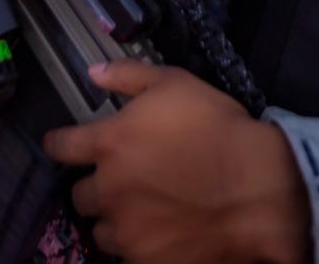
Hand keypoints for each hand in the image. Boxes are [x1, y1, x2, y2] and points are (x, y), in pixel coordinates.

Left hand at [43, 62, 309, 263]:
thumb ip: (128, 76)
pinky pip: (129, 255)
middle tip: (123, 180)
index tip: (61, 146)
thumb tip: (93, 73)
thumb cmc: (218, 129)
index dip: (58, 145)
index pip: (59, 147)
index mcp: (108, 144)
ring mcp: (126, 231)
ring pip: (102, 229)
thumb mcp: (175, 84)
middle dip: (96, 186)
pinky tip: (162, 232)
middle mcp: (108, 190)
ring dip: (114, 219)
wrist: (260, 189)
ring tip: (143, 211)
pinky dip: (140, 244)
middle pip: (79, 194)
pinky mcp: (146, 261)